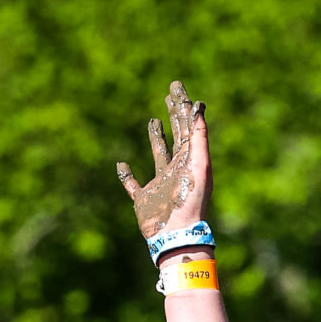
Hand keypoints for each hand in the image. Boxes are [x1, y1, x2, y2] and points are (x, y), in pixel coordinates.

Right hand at [115, 80, 209, 241]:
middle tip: (170, 93)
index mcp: (190, 160)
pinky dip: (126, 175)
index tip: (177, 87)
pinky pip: (133, 185)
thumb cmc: (191, 201)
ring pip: (159, 154)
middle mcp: (177, 169)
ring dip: (157, 138)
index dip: (183, 106)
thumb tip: (198, 107)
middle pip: (177, 135)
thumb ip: (199, 137)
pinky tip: (121, 165)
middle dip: (174, 114)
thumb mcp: (199, 165)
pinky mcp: (144, 200)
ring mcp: (160, 184)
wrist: (177, 235)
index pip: (188, 126)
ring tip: (154, 121)